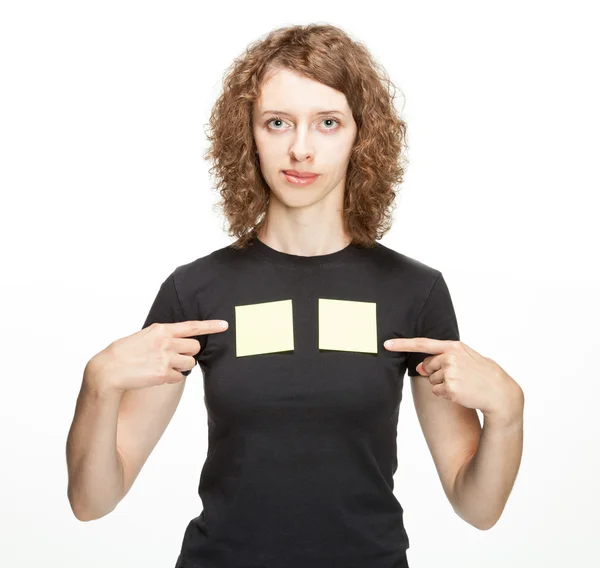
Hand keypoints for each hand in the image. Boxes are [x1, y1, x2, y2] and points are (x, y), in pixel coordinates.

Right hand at [87, 320, 228, 393]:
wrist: (108, 370)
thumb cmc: (122, 353)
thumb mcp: (143, 336)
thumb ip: (161, 336)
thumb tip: (176, 340)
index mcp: (161, 329)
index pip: (191, 326)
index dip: (210, 326)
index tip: (225, 325)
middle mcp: (166, 341)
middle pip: (195, 347)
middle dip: (189, 353)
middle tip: (175, 357)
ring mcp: (166, 357)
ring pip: (189, 363)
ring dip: (180, 367)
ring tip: (162, 367)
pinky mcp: (164, 373)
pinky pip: (179, 377)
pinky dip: (171, 378)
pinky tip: (155, 376)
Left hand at [384, 337, 522, 417]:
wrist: (500, 392)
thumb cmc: (483, 375)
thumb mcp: (465, 359)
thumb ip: (442, 358)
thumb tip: (420, 366)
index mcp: (454, 347)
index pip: (423, 343)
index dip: (403, 344)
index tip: (387, 344)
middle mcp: (450, 357)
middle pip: (427, 367)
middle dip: (437, 373)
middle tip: (458, 377)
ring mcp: (450, 372)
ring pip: (432, 380)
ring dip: (443, 385)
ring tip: (463, 384)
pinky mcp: (450, 387)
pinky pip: (437, 392)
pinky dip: (446, 395)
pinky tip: (462, 393)